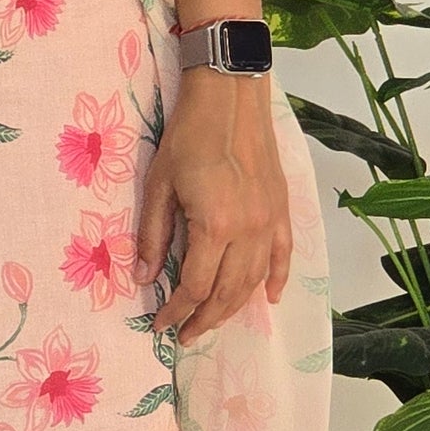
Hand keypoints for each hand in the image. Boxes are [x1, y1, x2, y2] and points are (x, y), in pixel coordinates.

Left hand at [138, 70, 291, 346]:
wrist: (231, 96)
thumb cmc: (189, 135)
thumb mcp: (159, 184)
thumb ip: (154, 235)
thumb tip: (146, 278)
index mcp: (214, 225)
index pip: (195, 286)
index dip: (177, 311)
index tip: (161, 323)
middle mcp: (248, 230)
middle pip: (228, 292)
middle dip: (205, 319)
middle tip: (186, 334)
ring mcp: (270, 221)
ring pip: (255, 280)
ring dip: (234, 307)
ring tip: (213, 321)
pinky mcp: (282, 209)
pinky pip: (283, 255)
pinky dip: (277, 280)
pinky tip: (268, 298)